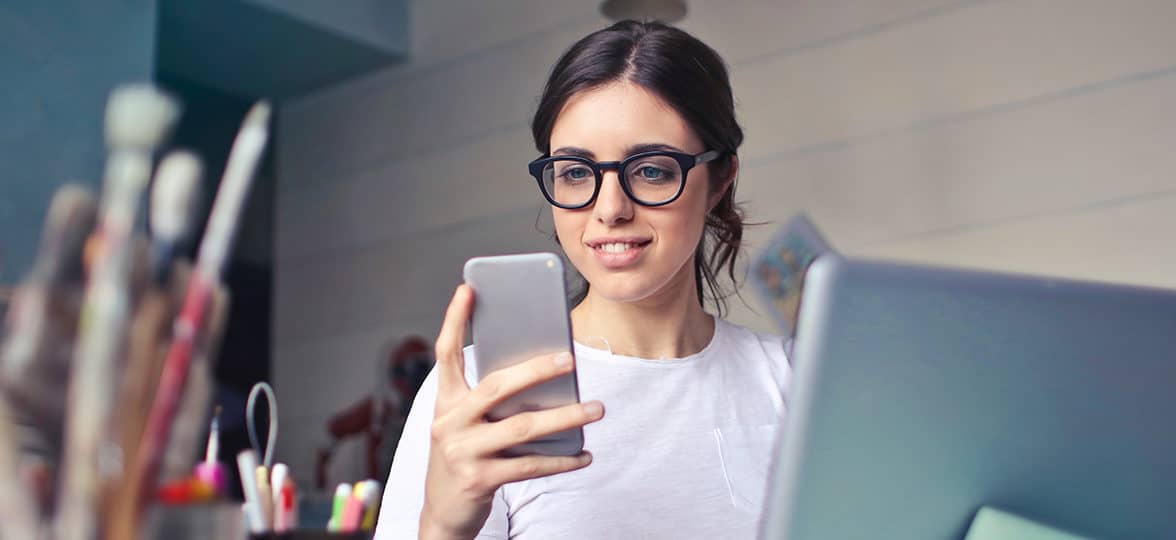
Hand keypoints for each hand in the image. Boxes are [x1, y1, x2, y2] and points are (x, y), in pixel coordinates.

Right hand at [419, 285, 603, 539]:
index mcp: (445, 402)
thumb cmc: (465, 456)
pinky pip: (530, 465)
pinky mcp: (479, 480)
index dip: (454, 319)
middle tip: (570, 359)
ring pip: (522, 427)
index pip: (446, 354)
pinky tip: (585, 455)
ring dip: (565, 417)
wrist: (443, 514)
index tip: (468, 288)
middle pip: (496, 386)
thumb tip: (545, 376)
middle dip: (536, 370)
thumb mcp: (467, 425)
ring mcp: (462, 452)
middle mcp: (449, 423)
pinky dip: (562, 461)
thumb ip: (492, 401)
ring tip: (596, 408)